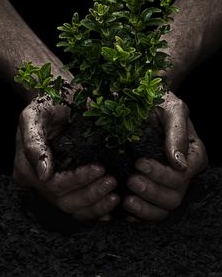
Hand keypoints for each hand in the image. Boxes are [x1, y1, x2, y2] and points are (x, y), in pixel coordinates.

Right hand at [13, 97, 118, 220]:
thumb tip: (44, 174)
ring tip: (115, 195)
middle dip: (90, 194)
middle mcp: (38, 182)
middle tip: (112, 181)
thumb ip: (34, 143)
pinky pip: (79, 207)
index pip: (53, 184)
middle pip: (63, 201)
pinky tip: (111, 206)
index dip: (77, 180)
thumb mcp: (34, 116)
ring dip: (95, 205)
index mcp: (26, 168)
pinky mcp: (66, 187)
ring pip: (73, 208)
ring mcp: (51, 188)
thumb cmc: (45, 106)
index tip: (100, 168)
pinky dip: (96, 209)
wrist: (56, 102)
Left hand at [123, 91, 207, 220]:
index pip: (181, 175)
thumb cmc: (161, 102)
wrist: (144, 101)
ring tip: (126, 199)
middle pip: (173, 196)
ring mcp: (166, 183)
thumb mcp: (172, 109)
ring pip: (163, 209)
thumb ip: (177, 133)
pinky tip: (123, 210)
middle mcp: (182, 173)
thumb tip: (179, 163)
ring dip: (145, 208)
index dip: (161, 174)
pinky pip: (149, 210)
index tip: (139, 163)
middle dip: (151, 191)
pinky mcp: (152, 187)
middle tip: (131, 180)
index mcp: (193, 156)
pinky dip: (137, 214)